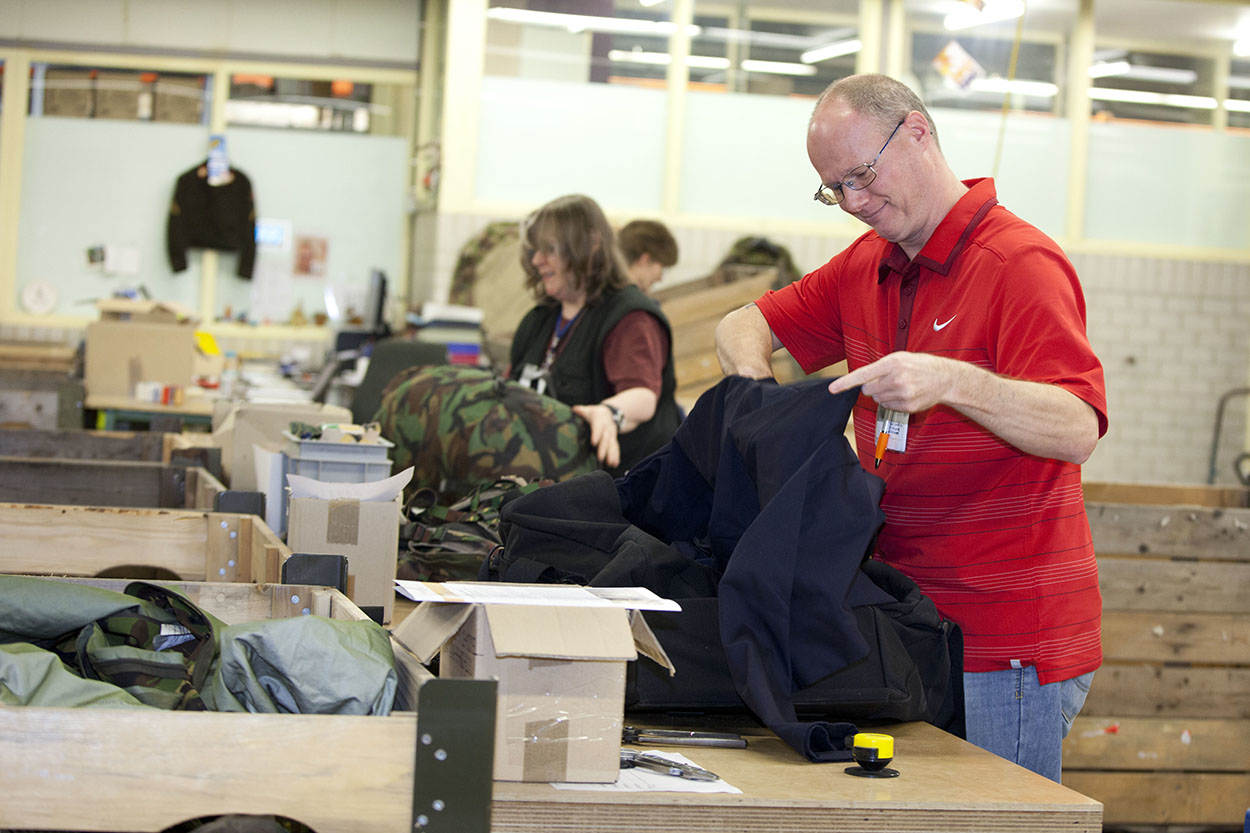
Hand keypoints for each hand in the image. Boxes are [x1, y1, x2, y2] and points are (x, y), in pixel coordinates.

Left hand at [572, 403, 621, 468]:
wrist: (608, 413)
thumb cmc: (594, 413)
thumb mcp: (588, 410)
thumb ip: (581, 410)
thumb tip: (574, 409)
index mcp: (599, 420)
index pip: (598, 427)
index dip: (596, 434)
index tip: (594, 443)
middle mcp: (607, 428)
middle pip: (605, 439)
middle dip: (603, 449)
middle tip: (600, 458)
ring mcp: (611, 434)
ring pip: (612, 445)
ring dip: (611, 455)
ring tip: (611, 464)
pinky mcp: (613, 440)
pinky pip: (615, 448)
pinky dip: (615, 456)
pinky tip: (614, 464)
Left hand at [827, 352, 956, 412]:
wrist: (945, 378)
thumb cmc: (919, 365)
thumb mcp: (900, 358)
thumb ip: (880, 368)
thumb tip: (862, 382)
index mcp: (892, 363)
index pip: (862, 375)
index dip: (845, 383)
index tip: (832, 389)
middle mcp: (896, 379)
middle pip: (867, 390)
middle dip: (872, 387)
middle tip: (887, 381)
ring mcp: (902, 394)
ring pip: (877, 399)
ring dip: (883, 394)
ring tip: (900, 386)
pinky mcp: (907, 406)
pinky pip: (888, 406)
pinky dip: (893, 401)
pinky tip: (906, 394)